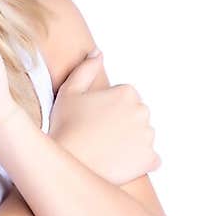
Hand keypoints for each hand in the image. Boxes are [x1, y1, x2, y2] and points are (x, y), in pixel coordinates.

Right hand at [49, 52, 160, 185]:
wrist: (68, 161)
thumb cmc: (65, 127)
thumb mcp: (69, 91)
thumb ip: (86, 69)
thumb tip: (98, 53)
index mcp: (127, 92)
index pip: (125, 99)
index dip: (107, 109)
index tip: (93, 119)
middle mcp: (142, 111)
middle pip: (136, 116)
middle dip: (122, 124)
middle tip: (98, 135)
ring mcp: (148, 136)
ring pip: (142, 137)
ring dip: (130, 142)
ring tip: (106, 149)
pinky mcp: (150, 158)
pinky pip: (150, 159)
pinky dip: (139, 161)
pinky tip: (120, 162)